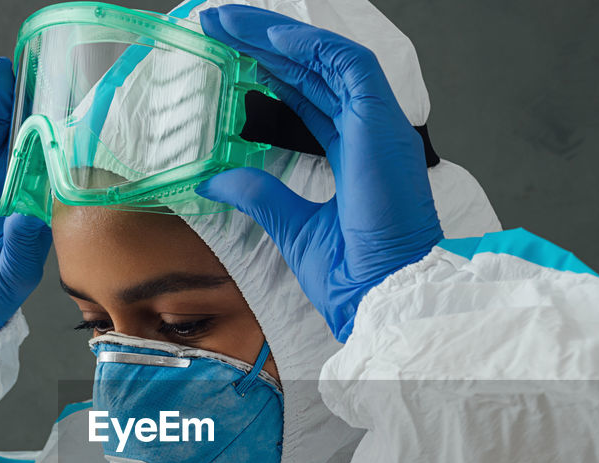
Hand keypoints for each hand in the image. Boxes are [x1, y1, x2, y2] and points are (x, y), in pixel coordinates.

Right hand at [0, 57, 51, 333]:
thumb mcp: (14, 272)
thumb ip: (23, 244)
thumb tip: (30, 216)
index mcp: (36, 202)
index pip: (51, 159)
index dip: (58, 131)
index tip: (71, 104)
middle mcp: (13, 181)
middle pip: (24, 133)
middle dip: (30, 101)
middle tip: (38, 69)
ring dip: (1, 100)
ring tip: (4, 71)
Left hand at [195, 5, 442, 341]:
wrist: (381, 298)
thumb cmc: (354, 276)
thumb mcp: (291, 226)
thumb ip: (259, 195)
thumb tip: (216, 180)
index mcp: (355, 157)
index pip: (311, 98)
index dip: (272, 73)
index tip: (232, 57)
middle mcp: (370, 134)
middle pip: (314, 71)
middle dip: (265, 44)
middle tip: (218, 24)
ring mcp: (379, 127)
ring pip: (329, 59)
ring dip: (278, 36)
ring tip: (230, 21)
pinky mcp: (382, 125)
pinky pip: (348, 66)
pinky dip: (309, 47)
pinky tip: (268, 38)